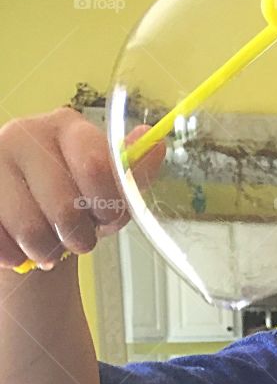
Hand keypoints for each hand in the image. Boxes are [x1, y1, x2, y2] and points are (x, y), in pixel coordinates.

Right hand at [0, 107, 164, 271]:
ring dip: (47, 251)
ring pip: (31, 230)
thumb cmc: (76, 202)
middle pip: (65, 207)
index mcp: (68, 127)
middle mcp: (25, 133)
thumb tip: (155, 141)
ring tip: (49, 244)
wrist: (31, 222)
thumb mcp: (112, 191)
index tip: (107, 217)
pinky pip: (1, 241)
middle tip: (78, 238)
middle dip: (79, 237)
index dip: (108, 207)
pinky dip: (16, 256)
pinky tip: (21, 248)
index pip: (97, 169)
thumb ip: (133, 172)